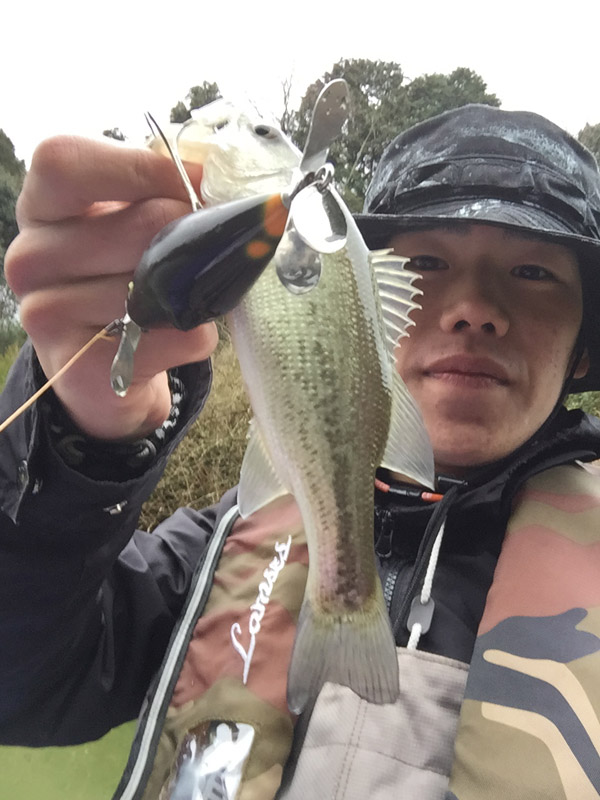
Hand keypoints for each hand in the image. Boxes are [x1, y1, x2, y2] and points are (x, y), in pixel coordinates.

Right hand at [5, 135, 217, 439]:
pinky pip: (166, 339)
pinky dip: (194, 335)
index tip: (196, 186)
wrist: (108, 365)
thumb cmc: (125, 275)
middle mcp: (30, 257)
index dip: (144, 169)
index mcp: (41, 205)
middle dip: (192, 239)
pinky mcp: (77, 368)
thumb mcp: (132, 218)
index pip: (69, 164)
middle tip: (210, 252)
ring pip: (157, 287)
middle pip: (139, 226)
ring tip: (189, 298)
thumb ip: (164, 188)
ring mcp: (45, 315)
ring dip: (195, 293)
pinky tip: (185, 333)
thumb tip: (215, 176)